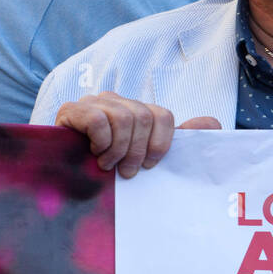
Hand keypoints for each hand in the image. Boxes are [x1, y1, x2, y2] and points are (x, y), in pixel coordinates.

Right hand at [54, 92, 220, 178]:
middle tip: (127, 172)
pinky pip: (97, 119)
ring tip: (108, 165)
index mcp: (137, 110)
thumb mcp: (141, 155)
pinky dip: (100, 141)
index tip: (149, 166)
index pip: (164, 116)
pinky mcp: (71, 110)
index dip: (161, 144)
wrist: (58, 171)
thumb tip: (214, 124)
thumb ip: (176, 140)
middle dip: (138, 151)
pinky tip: (93, 153)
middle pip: (144, 117)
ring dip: (118, 150)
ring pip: (124, 118)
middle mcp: (117, 101)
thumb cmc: (105, 166)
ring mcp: (94, 102)